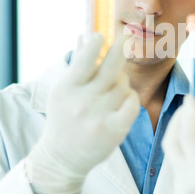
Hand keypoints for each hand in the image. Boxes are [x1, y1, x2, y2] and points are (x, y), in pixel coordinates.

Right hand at [26, 34, 139, 192]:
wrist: (62, 158)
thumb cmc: (63, 117)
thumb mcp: (63, 90)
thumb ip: (77, 64)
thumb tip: (85, 35)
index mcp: (66, 89)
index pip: (83, 61)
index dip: (94, 45)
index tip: (100, 35)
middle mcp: (81, 102)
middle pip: (110, 68)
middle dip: (121, 49)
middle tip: (127, 37)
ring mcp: (98, 117)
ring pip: (124, 85)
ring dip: (122, 82)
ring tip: (113, 89)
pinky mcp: (114, 130)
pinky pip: (133, 102)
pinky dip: (131, 97)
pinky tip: (124, 100)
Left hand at [162, 95, 194, 193]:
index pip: (187, 136)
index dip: (188, 113)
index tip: (192, 98)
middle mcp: (185, 181)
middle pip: (171, 141)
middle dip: (178, 118)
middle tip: (190, 104)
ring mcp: (179, 187)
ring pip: (171, 151)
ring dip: (179, 130)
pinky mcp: (177, 188)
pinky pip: (175, 160)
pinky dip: (181, 144)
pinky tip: (193, 137)